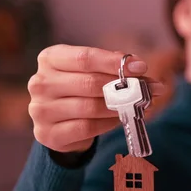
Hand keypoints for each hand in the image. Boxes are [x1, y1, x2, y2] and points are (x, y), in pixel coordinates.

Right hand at [28, 44, 164, 152]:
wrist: (59, 124)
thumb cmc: (79, 90)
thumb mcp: (91, 72)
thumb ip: (112, 67)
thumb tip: (138, 67)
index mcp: (50, 59)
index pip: (85, 57)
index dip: (114, 62)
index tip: (141, 67)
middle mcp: (40, 82)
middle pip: (89, 83)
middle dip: (124, 86)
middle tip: (150, 89)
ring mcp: (40, 109)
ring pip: (90, 107)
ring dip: (120, 107)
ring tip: (139, 105)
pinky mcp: (47, 133)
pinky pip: (87, 128)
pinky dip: (108, 123)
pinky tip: (119, 118)